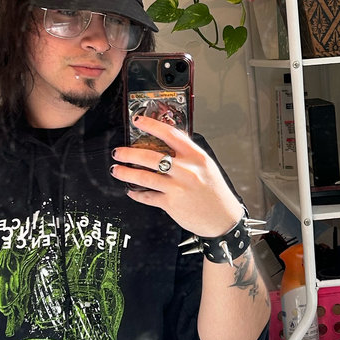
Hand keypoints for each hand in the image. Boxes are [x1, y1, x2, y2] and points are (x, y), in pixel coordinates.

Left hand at [112, 116, 243, 238]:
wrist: (223, 218)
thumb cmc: (215, 192)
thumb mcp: (206, 166)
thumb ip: (188, 154)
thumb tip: (168, 141)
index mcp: (196, 157)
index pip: (170, 135)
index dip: (151, 125)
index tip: (138, 121)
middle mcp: (186, 170)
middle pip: (150, 156)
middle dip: (129, 153)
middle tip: (118, 152)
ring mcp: (178, 187)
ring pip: (144, 176)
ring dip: (126, 172)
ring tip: (117, 170)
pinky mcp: (171, 204)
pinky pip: (147, 196)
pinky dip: (136, 193)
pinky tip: (131, 190)